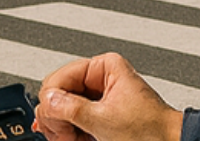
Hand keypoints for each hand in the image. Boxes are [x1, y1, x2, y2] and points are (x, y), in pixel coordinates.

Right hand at [31, 53, 183, 140]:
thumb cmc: (152, 129)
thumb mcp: (105, 119)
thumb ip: (71, 108)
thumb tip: (47, 100)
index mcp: (104, 67)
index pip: (60, 77)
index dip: (51, 100)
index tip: (50, 120)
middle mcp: (100, 78)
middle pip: (58, 93)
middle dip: (56, 116)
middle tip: (61, 134)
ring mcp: (98, 97)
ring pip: (62, 108)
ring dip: (61, 127)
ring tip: (68, 139)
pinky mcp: (98, 113)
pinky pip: (73, 119)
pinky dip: (69, 132)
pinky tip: (72, 140)